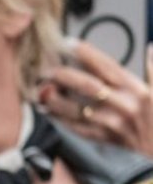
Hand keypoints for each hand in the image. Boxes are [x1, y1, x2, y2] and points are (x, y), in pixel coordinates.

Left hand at [38, 40, 152, 155]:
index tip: (68, 44)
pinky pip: (80, 129)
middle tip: (48, 69)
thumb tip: (151, 48)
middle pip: (89, 86)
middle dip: (66, 76)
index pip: (108, 66)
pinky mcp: (106, 139)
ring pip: (79, 110)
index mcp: (136, 89)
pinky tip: (49, 113)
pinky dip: (63, 121)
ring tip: (42, 92)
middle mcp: (123, 105)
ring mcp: (112, 124)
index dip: (87, 53)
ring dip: (58, 101)